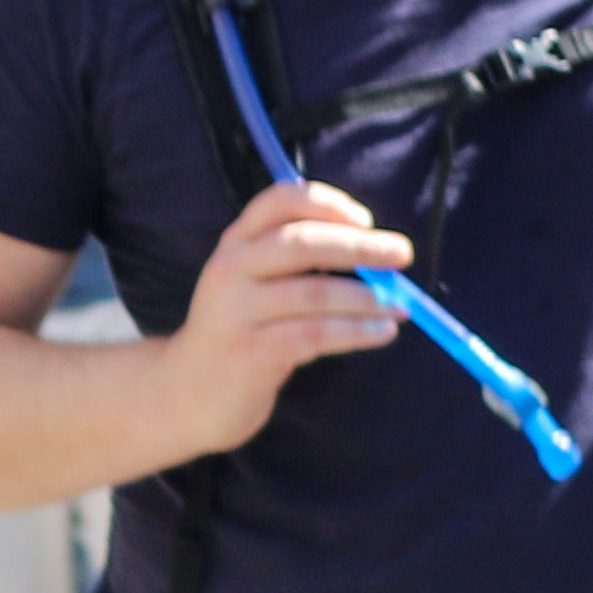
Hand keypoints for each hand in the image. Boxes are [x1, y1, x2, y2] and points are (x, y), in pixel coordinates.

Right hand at [155, 179, 407, 455]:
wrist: (189, 392)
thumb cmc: (240, 331)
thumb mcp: (252, 284)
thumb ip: (295, 263)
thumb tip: (373, 255)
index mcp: (235, 242)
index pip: (279, 201)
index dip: (326, 203)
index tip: (365, 220)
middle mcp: (231, 267)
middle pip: (302, 242)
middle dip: (359, 246)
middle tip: (403, 254)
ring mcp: (238, 310)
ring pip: (314, 292)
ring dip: (366, 297)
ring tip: (402, 305)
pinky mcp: (251, 351)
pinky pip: (315, 334)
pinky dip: (356, 331)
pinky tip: (382, 332)